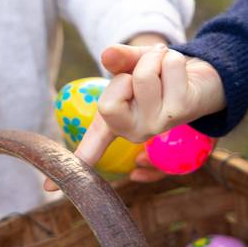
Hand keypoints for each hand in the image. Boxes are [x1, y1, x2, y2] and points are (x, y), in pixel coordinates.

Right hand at [46, 44, 223, 187]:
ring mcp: (158, 126)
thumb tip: (107, 55)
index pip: (90, 147)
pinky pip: (167, 68)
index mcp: (116, 124)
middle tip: (143, 72)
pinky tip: (179, 72)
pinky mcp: (181, 111)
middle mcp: (136, 132)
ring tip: (162, 66)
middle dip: (124, 75)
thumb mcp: (132, 63)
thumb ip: (119, 59)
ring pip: (143, 77)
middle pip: (109, 101)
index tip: (48, 190)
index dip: (72, 163)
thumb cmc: (158, 73)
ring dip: (153, 59)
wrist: (199, 75)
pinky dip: (170, 58)